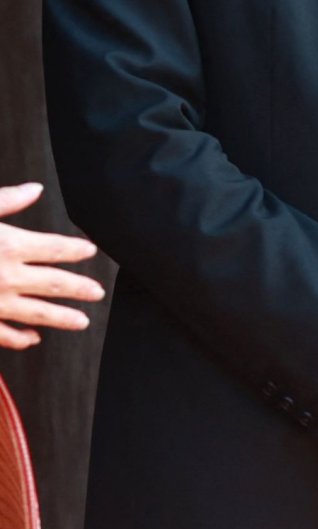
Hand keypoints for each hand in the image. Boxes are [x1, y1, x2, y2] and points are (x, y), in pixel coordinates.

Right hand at [0, 182, 105, 349]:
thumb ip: (5, 200)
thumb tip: (36, 189)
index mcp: (8, 245)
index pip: (53, 248)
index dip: (74, 249)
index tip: (90, 251)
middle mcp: (6, 277)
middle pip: (54, 284)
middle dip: (79, 288)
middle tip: (98, 292)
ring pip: (36, 314)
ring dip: (61, 318)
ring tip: (82, 322)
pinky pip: (4, 334)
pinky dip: (20, 338)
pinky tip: (33, 339)